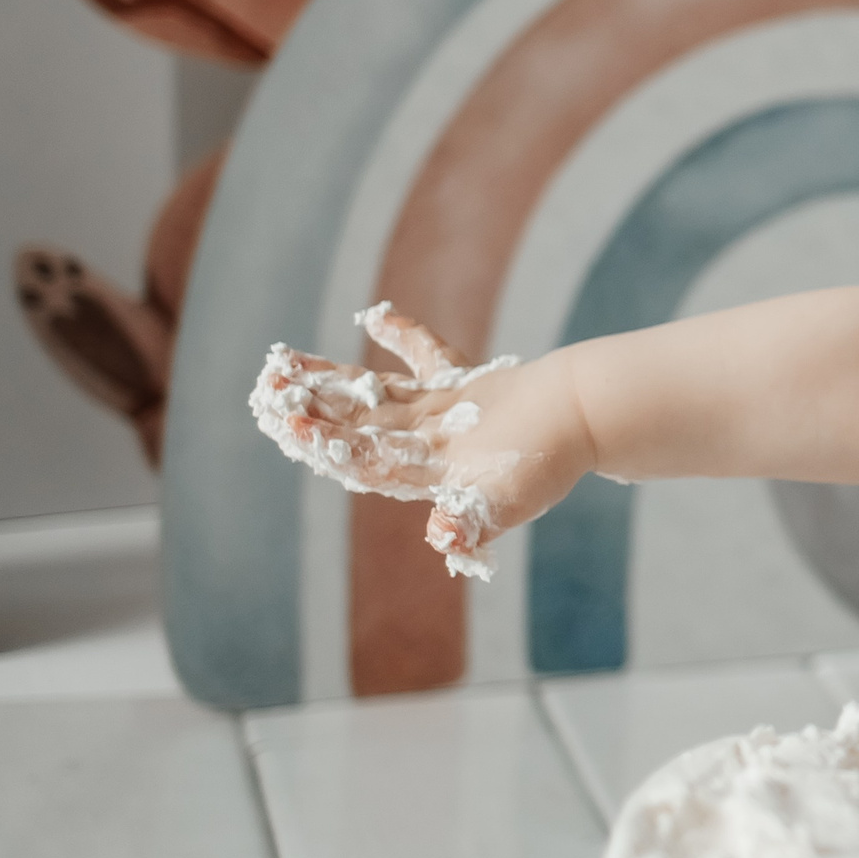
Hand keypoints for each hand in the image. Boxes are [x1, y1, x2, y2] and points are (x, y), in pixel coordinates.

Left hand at [249, 304, 592, 579]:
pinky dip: (404, 337)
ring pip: (374, 395)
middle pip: (354, 426)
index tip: (284, 421)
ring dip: (331, 380)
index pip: (359, 458)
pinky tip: (378, 315)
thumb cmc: (551, 458)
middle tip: (266, 388)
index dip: (320, 442)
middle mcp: (427, 446)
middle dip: (310, 411)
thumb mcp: (513, 496)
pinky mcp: (468, 388)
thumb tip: (445, 542)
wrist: (592, 416)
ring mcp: (444, 416)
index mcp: (427, 473)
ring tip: (285, 362)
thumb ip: (476, 521)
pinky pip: (426, 360)